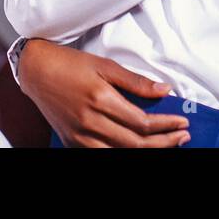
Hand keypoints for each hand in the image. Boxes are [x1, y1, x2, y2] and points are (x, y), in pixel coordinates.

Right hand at [18, 39, 189, 147]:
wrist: (36, 71)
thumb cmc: (70, 63)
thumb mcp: (104, 64)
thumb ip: (135, 81)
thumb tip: (164, 90)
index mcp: (100, 99)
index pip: (142, 122)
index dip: (166, 125)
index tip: (182, 123)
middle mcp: (90, 121)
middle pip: (135, 144)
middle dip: (164, 142)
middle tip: (182, 137)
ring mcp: (80, 136)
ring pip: (120, 154)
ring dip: (147, 152)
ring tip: (165, 145)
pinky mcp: (72, 142)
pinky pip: (101, 155)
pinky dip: (121, 154)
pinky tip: (135, 149)